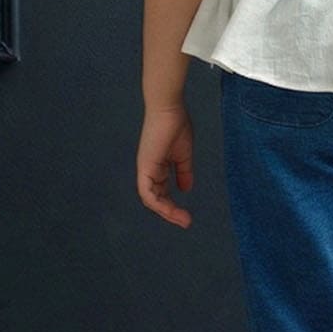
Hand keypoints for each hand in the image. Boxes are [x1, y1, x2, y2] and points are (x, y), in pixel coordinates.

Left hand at [136, 102, 194, 226]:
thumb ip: (183, 171)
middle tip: (186, 222)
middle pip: (156, 199)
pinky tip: (171, 209)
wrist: (169, 109)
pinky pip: (147, 193)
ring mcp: (146, 169)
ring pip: (151, 200)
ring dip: (166, 212)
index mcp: (157, 167)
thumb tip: (186, 188)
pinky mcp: (145, 167)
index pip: (161, 192)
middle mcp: (149, 171)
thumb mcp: (183, 154)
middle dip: (171, 213)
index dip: (172, 206)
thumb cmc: (176, 125)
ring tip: (183, 220)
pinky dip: (158, 204)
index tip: (187, 216)